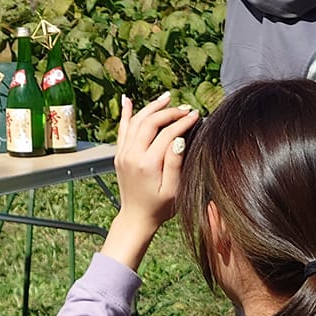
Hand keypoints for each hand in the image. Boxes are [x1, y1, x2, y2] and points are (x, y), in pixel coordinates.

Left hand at [114, 92, 198, 229]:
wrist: (136, 218)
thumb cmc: (159, 207)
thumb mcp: (173, 190)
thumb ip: (175, 164)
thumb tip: (179, 139)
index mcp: (147, 164)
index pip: (167, 133)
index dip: (183, 122)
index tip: (196, 115)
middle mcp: (132, 155)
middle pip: (150, 122)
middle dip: (169, 112)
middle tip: (185, 108)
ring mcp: (123, 154)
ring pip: (136, 122)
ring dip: (151, 107)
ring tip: (166, 98)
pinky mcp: (120, 155)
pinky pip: (122, 129)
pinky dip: (126, 114)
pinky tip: (128, 100)